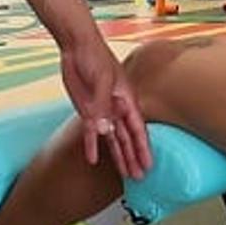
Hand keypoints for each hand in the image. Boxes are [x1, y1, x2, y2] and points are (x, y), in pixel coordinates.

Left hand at [59, 41, 151, 179]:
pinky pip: (91, 134)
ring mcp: (102, 112)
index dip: (143, 148)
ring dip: (118, 156)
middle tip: (139, 177)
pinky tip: (93, 159)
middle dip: (133, 158)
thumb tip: (104, 131)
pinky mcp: (88, 112)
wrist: (76, 47)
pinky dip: (92, 146)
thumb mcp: (102, 80)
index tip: (149, 164)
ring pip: (113, 140)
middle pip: (127, 138)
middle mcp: (117, 109)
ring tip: (125, 174)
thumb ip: (102, 106)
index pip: (137, 129)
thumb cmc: (95, 57)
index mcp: (127, 100)